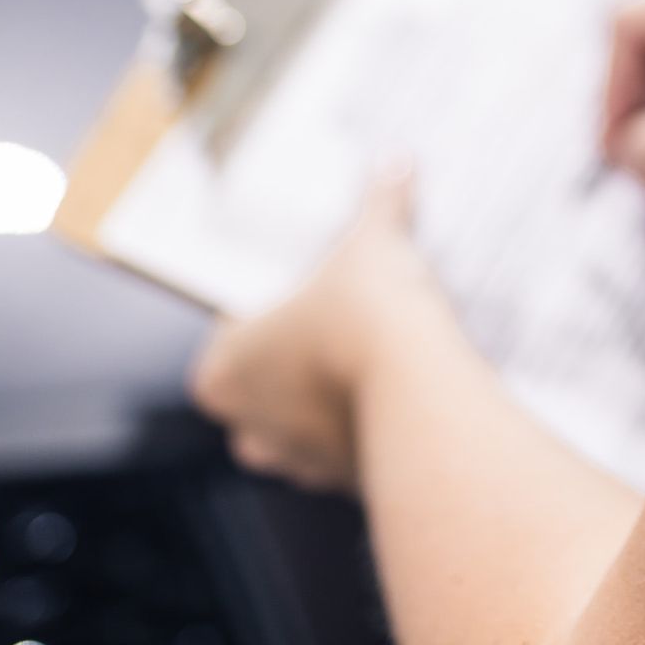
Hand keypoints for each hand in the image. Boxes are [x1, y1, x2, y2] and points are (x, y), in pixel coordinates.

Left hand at [187, 169, 442, 492]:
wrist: (425, 396)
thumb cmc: (369, 318)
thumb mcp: (372, 243)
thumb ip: (378, 204)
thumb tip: (395, 159)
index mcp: (220, 371)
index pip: (234, 332)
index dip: (274, 308)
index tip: (313, 289)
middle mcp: (248, 428)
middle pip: (265, 383)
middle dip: (299, 360)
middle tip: (344, 321)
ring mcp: (297, 464)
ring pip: (304, 424)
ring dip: (333, 399)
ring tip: (378, 356)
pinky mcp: (346, 486)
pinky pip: (350, 450)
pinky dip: (370, 426)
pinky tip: (404, 391)